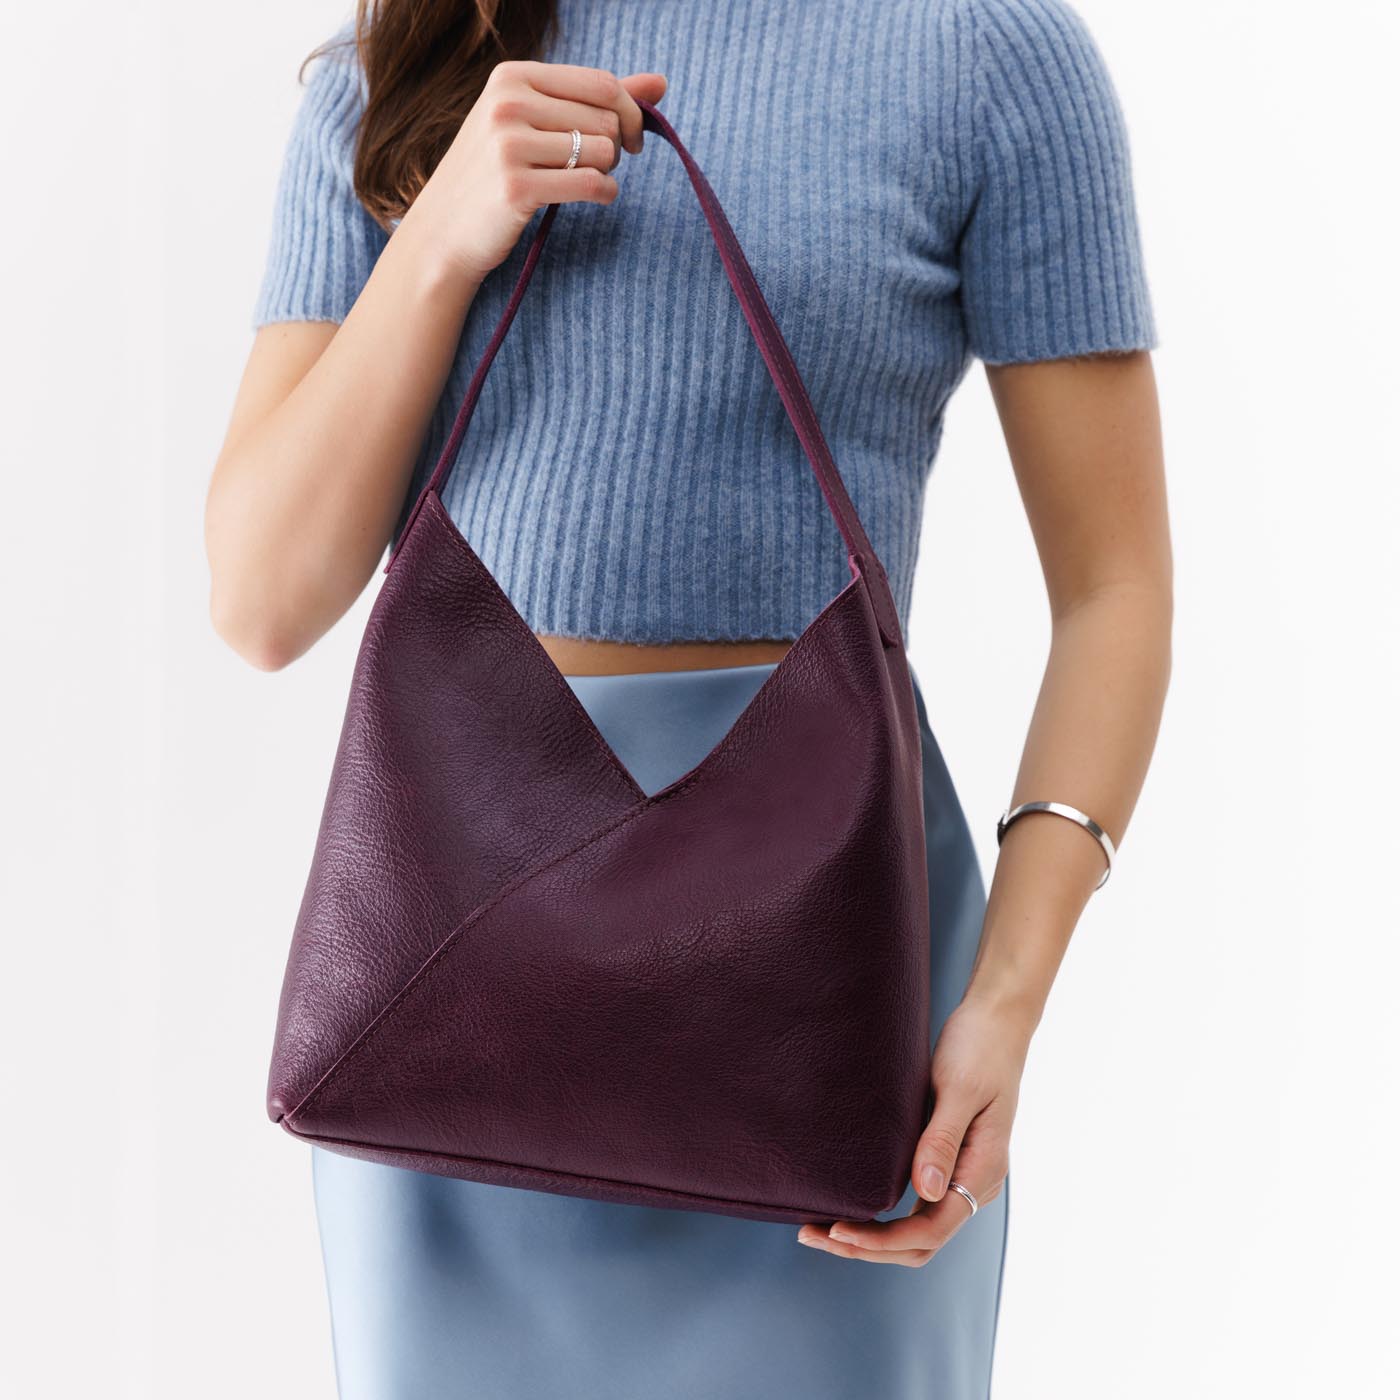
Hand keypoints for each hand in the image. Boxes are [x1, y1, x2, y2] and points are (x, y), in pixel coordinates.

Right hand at [397, 61, 668, 286]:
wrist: (444, 230)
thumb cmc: (495, 173)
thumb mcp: (535, 122)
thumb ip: (596, 99)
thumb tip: (661, 83)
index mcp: (512, 76)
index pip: (601, 83)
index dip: (630, 112)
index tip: (631, 138)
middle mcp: (508, 103)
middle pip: (606, 119)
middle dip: (615, 146)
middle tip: (595, 166)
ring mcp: (509, 145)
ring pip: (604, 151)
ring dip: (608, 172)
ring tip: (583, 181)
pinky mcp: (518, 188)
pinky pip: (593, 184)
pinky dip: (605, 194)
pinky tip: (595, 198)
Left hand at [796, 997, 1031, 1265]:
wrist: (997, 1021)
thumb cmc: (979, 1048)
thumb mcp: (959, 1089)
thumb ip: (942, 1140)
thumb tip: (926, 1191)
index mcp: (982, 1171)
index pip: (930, 1230)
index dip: (882, 1240)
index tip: (838, 1230)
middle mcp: (974, 1182)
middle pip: (921, 1241)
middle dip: (869, 1247)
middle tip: (814, 1235)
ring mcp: (961, 1173)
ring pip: (916, 1227)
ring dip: (871, 1236)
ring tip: (820, 1228)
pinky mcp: (947, 1158)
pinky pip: (914, 1203)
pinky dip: (881, 1213)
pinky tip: (849, 1203)